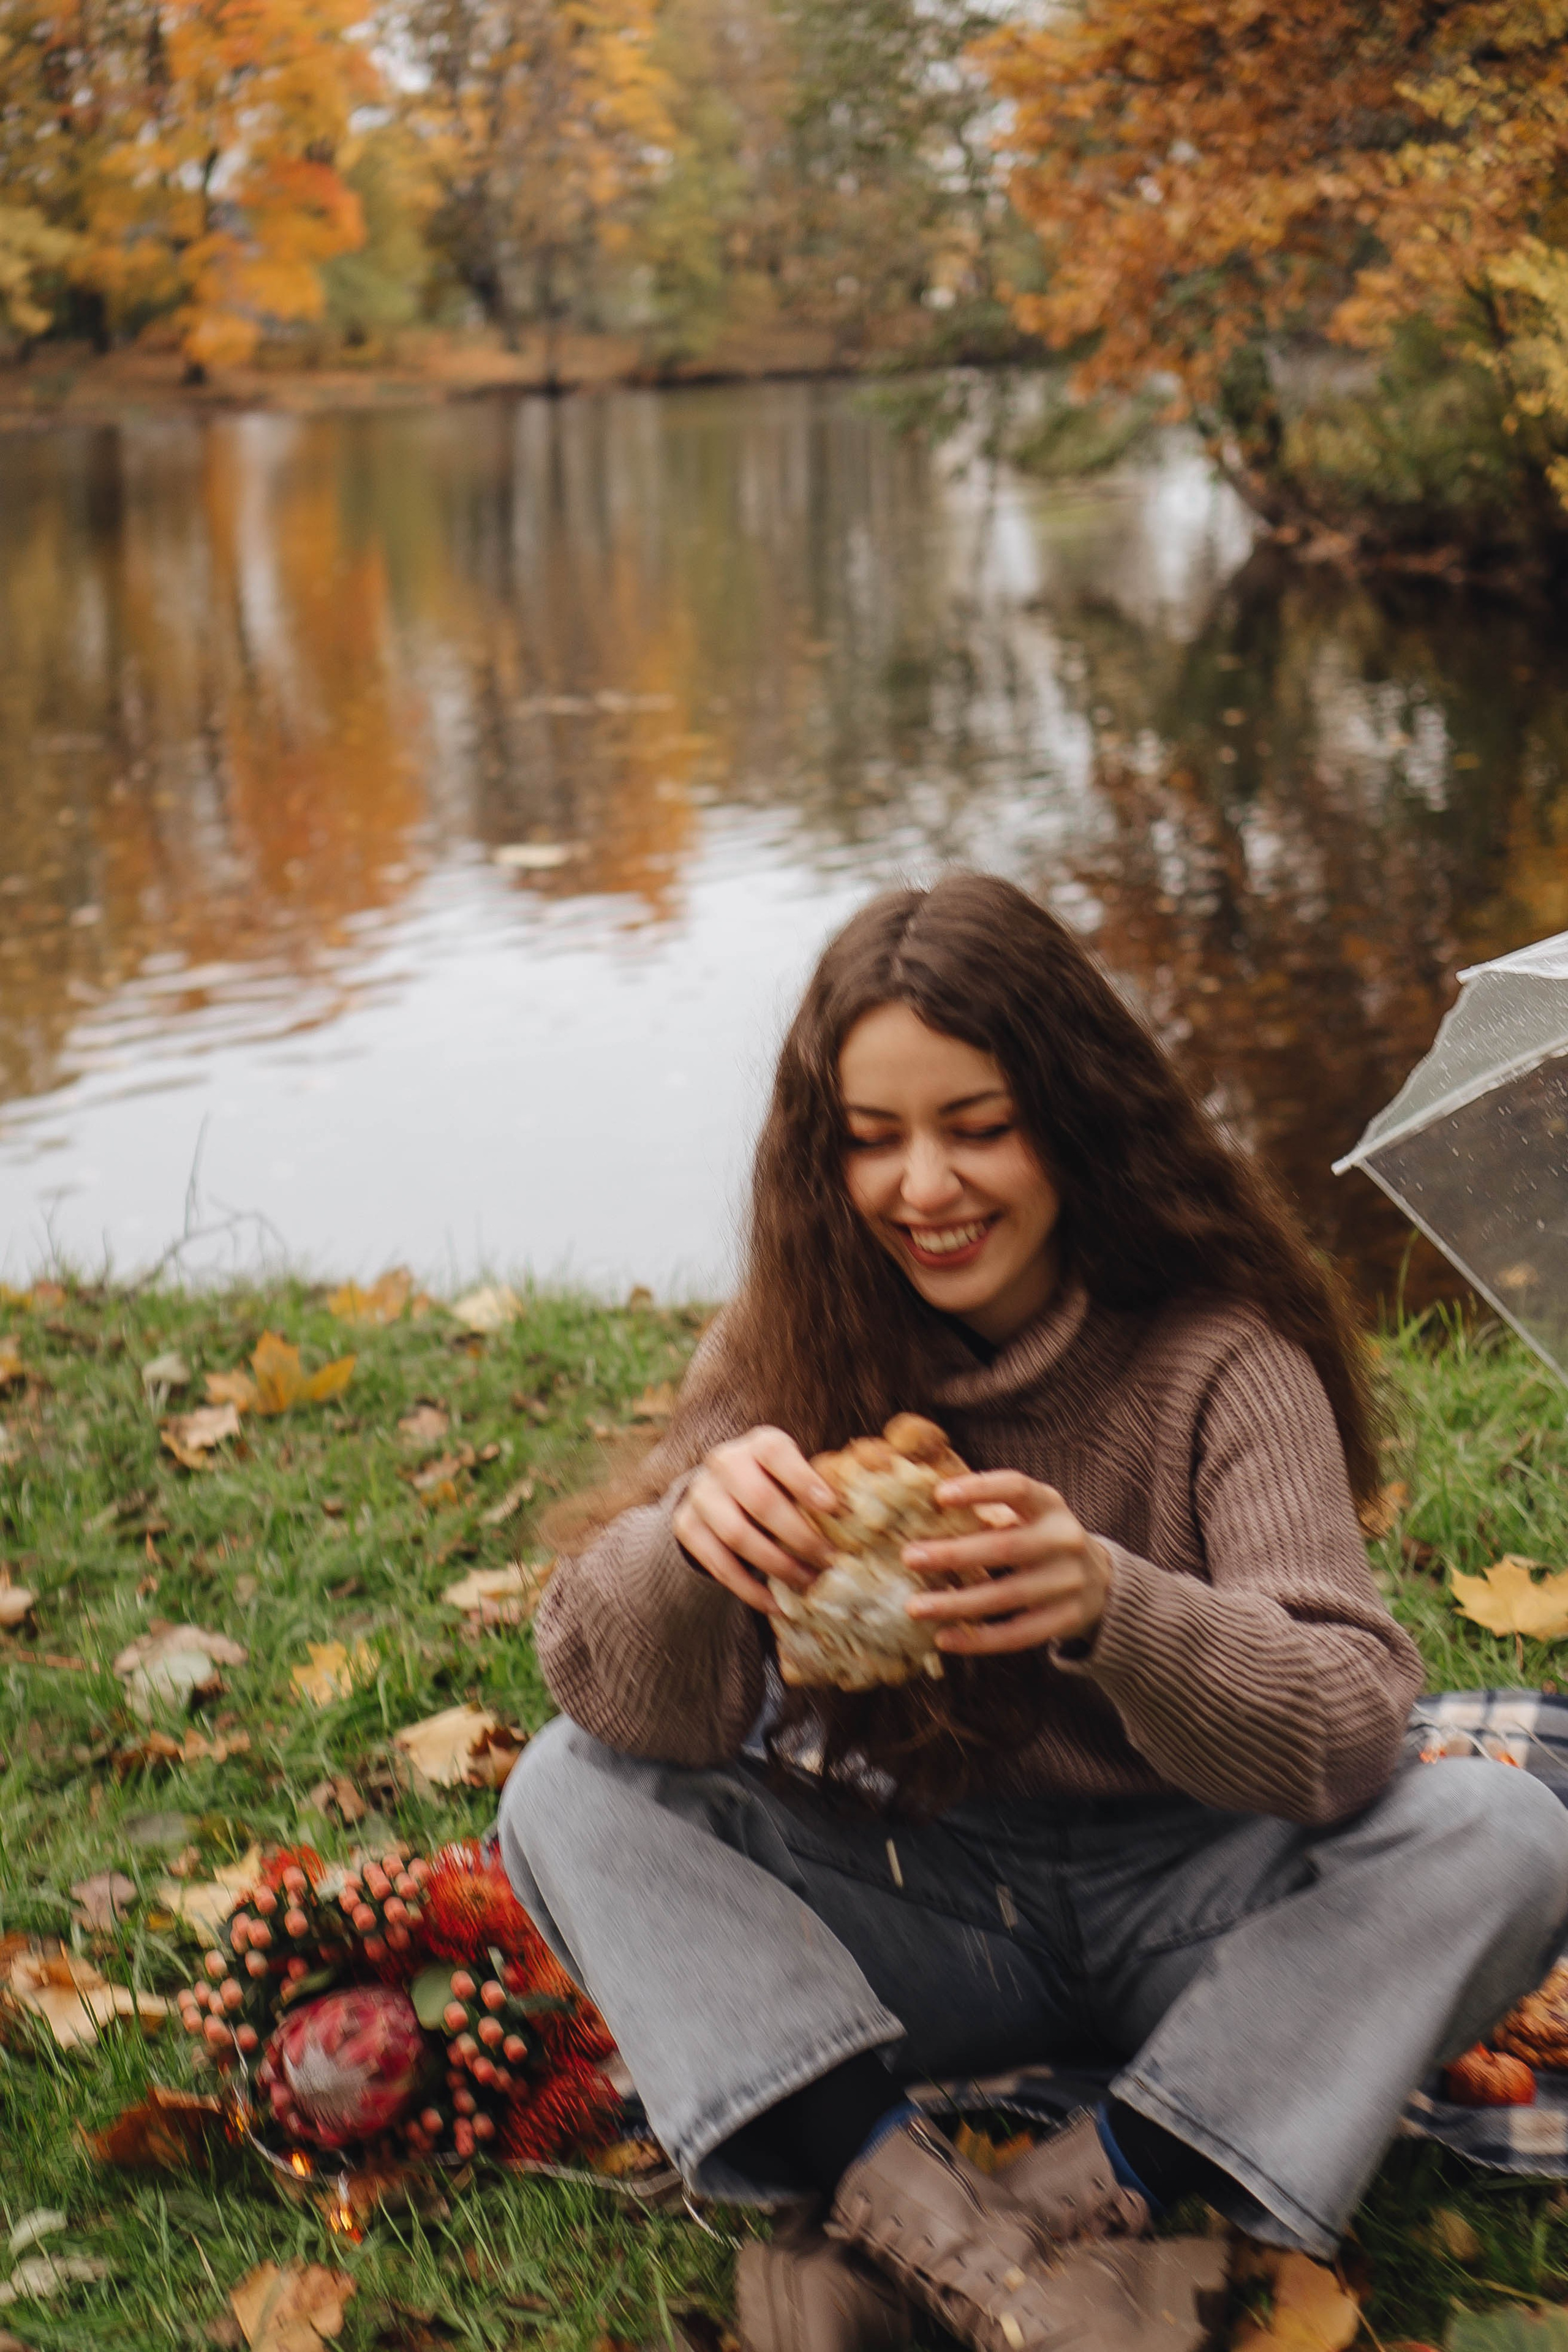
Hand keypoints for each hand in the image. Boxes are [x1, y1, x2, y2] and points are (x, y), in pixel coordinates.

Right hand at [673, 1427, 836, 1614]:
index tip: (834, 1508)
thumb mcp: (793, 1475)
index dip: (804, 1479)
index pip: (777, 1454)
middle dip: (799, 1536)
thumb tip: (861, 1522)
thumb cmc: (774, 1484)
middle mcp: (725, 1462)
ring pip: (737, 1535)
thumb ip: (818, 1491)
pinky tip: (776, 1604)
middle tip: (830, 1562)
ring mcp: (701, 1494)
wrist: (718, 1491)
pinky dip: (749, 1589)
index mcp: (759, 1443)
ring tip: (808, 1584)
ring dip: (778, 1566)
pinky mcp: (686, 1526)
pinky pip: (718, 1564)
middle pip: (760, 1500)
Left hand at [902, 1471, 1112, 1656]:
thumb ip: (988, 1510)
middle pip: (1005, 1547)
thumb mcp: (1029, 1514)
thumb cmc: (1042, 1539)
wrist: (1101, 1581)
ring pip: (1007, 1596)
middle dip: (954, 1554)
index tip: (939, 1495)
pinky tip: (945, 1638)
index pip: (1016, 1488)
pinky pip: (1018, 1634)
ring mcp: (1069, 1582)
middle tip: (910, 1558)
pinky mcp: (1067, 1619)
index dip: (980, 1489)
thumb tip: (918, 1508)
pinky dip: (979, 1639)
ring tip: (915, 1608)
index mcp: (1049, 1505)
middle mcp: (1064, 1539)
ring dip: (957, 1603)